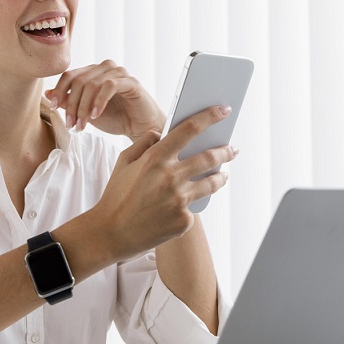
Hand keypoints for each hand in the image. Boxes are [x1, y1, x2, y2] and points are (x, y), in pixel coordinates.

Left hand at [45, 60, 164, 140]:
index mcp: (93, 72)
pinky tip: (96, 115)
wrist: (140, 128)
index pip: (70, 75)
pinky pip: (109, 86)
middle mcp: (105, 68)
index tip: (54, 108)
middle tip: (72, 125)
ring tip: (82, 125)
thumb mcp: (86, 112)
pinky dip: (99, 102)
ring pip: (92, 84)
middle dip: (72, 105)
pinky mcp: (131, 82)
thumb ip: (69, 101)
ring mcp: (119, 73)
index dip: (59, 90)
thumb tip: (47, 93)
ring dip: (84, 107)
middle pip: (79, 81)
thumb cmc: (116, 118)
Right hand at [92, 105, 237, 258]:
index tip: (224, 110)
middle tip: (233, 149)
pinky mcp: (183, 220)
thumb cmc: (116, 195)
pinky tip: (179, 208)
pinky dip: (188, 205)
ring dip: (220, 177)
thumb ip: (144, 143)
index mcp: (155, 158)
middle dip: (226, 151)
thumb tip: (161, 133)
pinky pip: (193, 208)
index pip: (189, 129)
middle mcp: (171, 177)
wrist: (110, 233)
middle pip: (210, 157)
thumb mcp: (123, 162)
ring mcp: (179, 200)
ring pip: (211, 183)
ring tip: (223, 175)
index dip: (210, 117)